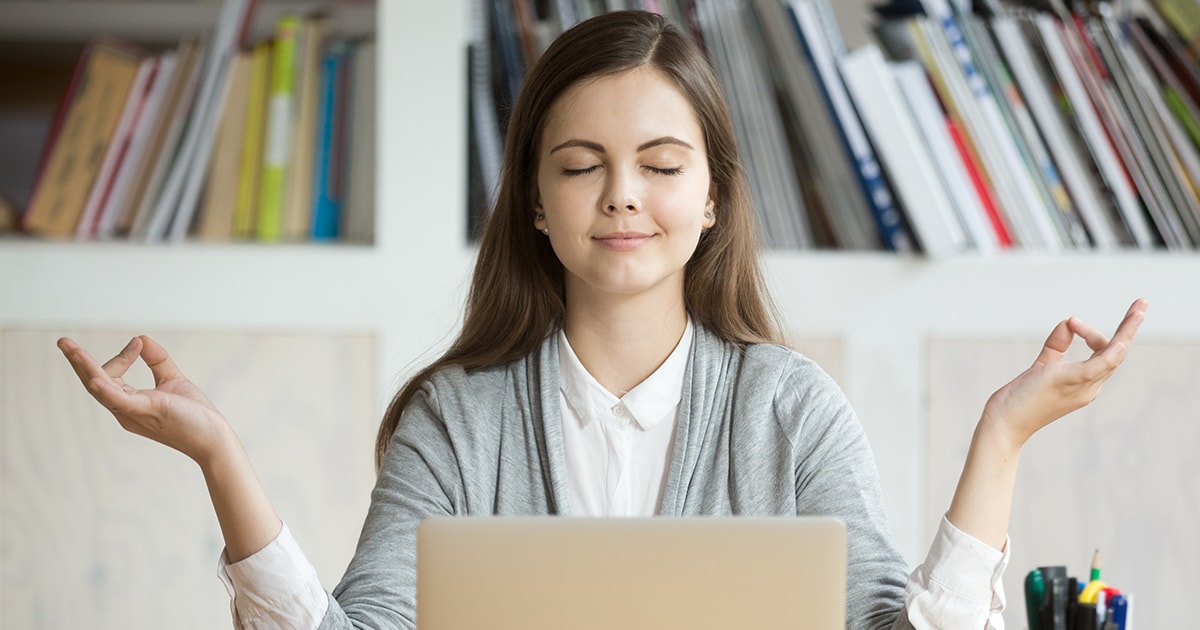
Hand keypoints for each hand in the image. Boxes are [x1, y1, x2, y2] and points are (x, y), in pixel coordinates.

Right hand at [58, 335, 232, 466]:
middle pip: (94, 382)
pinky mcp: (147, 412)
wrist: (214, 438)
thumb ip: (156, 360)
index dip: (122, 355)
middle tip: (62, 342)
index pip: (111, 376)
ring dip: (85, 367)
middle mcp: (125, 410)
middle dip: (78, 362)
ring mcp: (133, 413)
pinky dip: (106, 390)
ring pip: (101, 388)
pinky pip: (120, 402)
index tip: (138, 343)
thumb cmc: (193, 414)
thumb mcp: (172, 380)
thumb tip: (139, 338)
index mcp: (129, 403)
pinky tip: (95, 380)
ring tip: (70, 349)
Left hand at [980, 298, 1147, 449]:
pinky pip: (1097, 367)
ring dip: (1128, 331)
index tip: (1071, 322)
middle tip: (1142, 303)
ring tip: (1140, 308)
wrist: (1003, 424)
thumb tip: (1067, 322)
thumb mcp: (1042, 366)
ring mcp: (1082, 386)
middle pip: (1116, 353)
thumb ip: (1056, 346)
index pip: (1102, 353)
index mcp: (1085, 383)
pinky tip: (1121, 342)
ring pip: (1113, 355)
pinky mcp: (1069, 382)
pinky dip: (1110, 353)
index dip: (1091, 333)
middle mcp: (1089, 387)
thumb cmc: (1020, 399)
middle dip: (1129, 328)